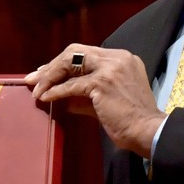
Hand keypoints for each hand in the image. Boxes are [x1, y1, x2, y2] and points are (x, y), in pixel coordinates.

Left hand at [27, 45, 163, 157]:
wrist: (148, 131)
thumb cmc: (132, 120)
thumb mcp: (108, 102)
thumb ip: (87, 96)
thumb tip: (64, 99)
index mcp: (121, 59)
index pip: (86, 53)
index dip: (63, 62)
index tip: (47, 73)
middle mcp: (117, 58)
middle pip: (75, 52)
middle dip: (52, 65)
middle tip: (34, 78)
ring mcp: (110, 68)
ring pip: (70, 63)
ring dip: (49, 76)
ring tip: (36, 89)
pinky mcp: (102, 83)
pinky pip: (71, 85)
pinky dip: (55, 91)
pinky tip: (45, 97)